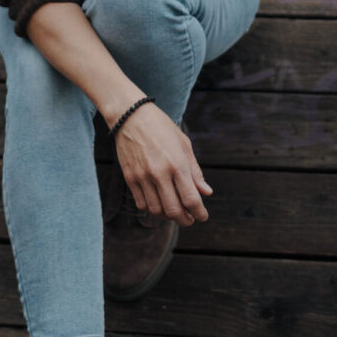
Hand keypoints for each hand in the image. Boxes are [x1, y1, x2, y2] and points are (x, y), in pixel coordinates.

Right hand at [112, 102, 212, 225]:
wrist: (131, 116)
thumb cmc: (162, 128)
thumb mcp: (184, 145)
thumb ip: (195, 172)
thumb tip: (206, 193)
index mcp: (177, 164)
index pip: (191, 200)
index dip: (200, 213)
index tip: (203, 216)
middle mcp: (159, 173)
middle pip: (174, 211)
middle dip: (185, 220)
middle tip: (190, 219)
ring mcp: (142, 177)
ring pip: (156, 211)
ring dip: (168, 216)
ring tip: (174, 210)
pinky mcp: (130, 178)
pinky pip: (141, 204)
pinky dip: (152, 209)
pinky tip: (158, 203)